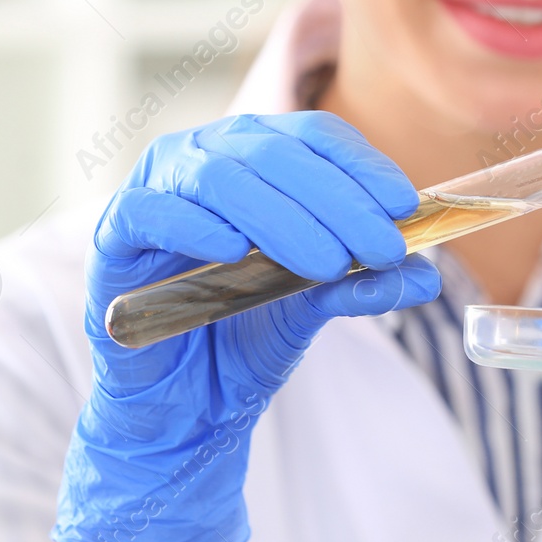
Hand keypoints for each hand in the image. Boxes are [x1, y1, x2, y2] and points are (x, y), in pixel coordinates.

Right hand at [51, 111, 439, 541]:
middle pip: (274, 152)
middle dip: (336, 199)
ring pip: (220, 176)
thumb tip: (425, 275)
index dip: (362, 165)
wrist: (183, 405)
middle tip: (379, 247)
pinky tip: (234, 252)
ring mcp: (156, 189)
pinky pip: (151, 210)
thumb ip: (362, 283)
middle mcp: (207, 157)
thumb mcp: (315, 307)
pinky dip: (195, 225)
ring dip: (281, 217)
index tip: (405, 205)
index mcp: (258, 156)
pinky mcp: (115, 234)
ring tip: (326, 263)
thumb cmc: (245, 336)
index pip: (315, 137)